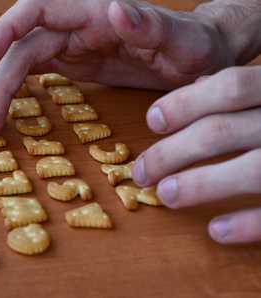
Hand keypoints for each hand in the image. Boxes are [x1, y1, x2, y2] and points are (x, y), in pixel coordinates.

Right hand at [0, 0, 234, 139]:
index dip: (2, 35)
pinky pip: (31, 72)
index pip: (35, 12)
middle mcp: (75, 24)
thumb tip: (114, 9)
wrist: (197, 59)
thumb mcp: (181, 40)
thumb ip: (148, 24)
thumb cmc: (194, 48)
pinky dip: (11, 89)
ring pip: (18, 61)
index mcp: (94, 11)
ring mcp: (71, 44)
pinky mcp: (72, 62)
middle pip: (18, 46)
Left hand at [132, 65, 260, 243]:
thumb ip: (247, 88)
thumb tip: (197, 87)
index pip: (229, 86)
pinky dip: (248, 224)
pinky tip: (216, 230)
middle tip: (142, 172)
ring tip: (167, 196)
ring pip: (250, 170)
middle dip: (172, 153)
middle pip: (222, 131)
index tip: (152, 121)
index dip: (185, 103)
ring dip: (200, 185)